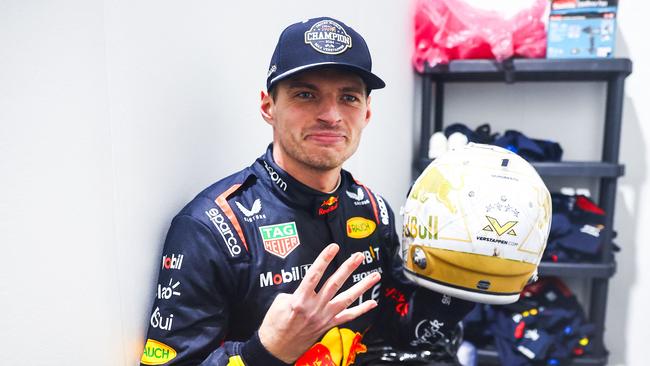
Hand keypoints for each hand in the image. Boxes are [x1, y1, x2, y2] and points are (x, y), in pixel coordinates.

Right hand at [258, 243, 380, 362]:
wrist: (276, 348)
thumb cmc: (275, 324)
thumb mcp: (279, 302)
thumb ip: (296, 291)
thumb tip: (307, 286)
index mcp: (300, 299)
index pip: (314, 274)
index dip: (324, 259)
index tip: (333, 247)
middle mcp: (314, 308)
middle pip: (334, 284)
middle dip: (348, 268)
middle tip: (358, 256)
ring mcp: (323, 317)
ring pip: (347, 299)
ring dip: (362, 287)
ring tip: (374, 277)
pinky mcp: (328, 325)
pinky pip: (347, 317)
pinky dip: (361, 310)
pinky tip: (372, 303)